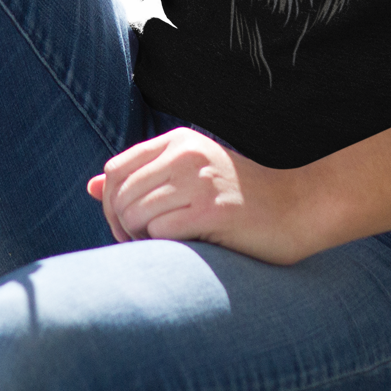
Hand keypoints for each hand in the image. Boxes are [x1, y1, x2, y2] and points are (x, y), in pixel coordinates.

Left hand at [86, 128, 309, 264]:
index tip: (127, 226)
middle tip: (143, 243)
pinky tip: (183, 249)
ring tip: (164, 246)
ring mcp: (200, 181)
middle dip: (121, 226)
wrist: (299, 208)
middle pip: (119, 194)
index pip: (114, 170)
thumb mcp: (189, 176)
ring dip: (140, 239)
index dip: (110, 204)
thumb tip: (90, 186)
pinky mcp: (212, 210)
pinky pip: (160, 232)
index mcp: (178, 141)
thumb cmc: (240, 198)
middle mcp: (186, 155)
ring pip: (134, 213)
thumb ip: (142, 178)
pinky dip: (162, 247)